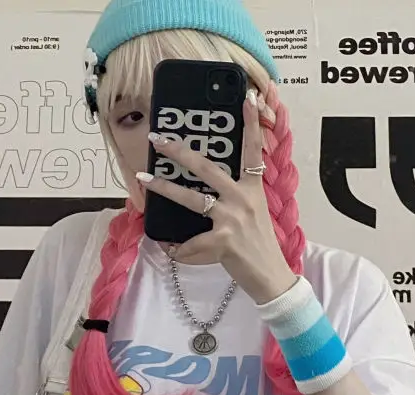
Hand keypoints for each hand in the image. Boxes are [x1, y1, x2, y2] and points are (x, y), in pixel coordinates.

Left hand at [137, 88, 295, 304]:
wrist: (270, 275)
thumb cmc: (259, 245)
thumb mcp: (254, 213)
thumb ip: (236, 198)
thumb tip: (207, 195)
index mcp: (252, 188)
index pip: (253, 150)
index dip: (250, 123)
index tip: (246, 98)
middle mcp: (242, 198)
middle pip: (207, 168)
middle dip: (179, 151)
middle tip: (159, 139)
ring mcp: (231, 219)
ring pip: (191, 199)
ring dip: (164, 188)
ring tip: (144, 179)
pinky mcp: (223, 241)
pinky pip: (190, 243)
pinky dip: (179, 250)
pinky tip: (173, 250)